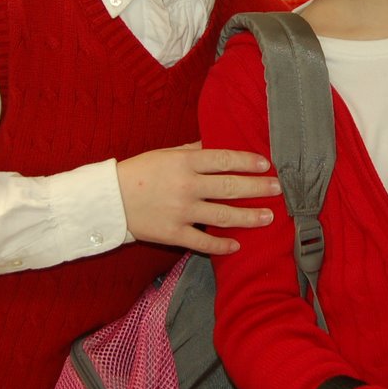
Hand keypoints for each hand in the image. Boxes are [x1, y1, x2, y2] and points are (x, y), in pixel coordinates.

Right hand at [117, 142, 280, 253]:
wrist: (109, 200)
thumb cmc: (138, 172)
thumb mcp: (165, 154)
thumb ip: (192, 150)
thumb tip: (216, 143)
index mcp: (184, 162)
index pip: (224, 160)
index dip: (248, 161)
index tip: (266, 165)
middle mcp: (186, 186)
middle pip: (230, 188)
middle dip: (258, 188)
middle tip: (278, 189)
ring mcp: (181, 212)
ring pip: (223, 216)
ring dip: (249, 217)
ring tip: (268, 217)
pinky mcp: (173, 234)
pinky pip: (203, 242)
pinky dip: (222, 245)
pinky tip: (237, 245)